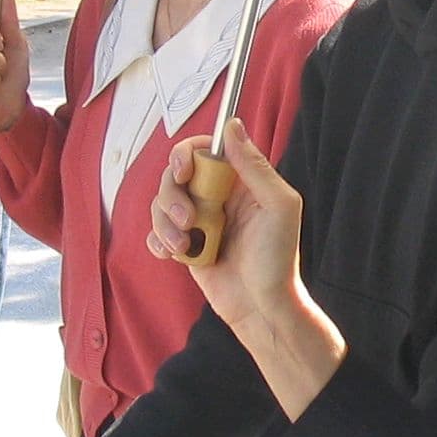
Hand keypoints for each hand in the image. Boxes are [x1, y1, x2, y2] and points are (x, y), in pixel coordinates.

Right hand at [147, 120, 301, 331]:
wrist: (263, 309)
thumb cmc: (278, 260)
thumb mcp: (279, 207)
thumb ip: (255, 166)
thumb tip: (232, 127)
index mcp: (240, 182)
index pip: (204, 151)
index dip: (186, 153)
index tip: (183, 171)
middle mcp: (217, 197)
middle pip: (175, 176)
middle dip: (172, 196)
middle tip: (189, 219)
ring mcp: (200, 221)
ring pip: (162, 204)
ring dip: (166, 223)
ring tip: (185, 246)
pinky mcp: (186, 245)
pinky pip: (157, 233)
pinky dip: (158, 241)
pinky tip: (172, 254)